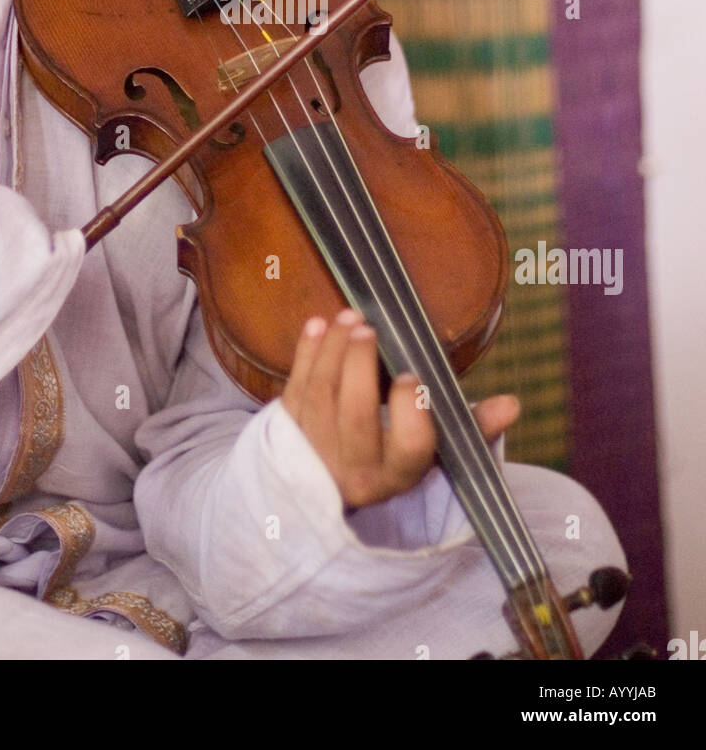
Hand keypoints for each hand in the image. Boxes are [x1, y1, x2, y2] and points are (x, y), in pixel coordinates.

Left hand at [281, 308, 519, 509]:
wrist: (330, 481)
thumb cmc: (394, 451)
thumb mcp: (435, 445)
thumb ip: (472, 425)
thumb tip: (512, 405)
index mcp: (398, 474)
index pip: (411, 447)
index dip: (411, 408)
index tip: (412, 374)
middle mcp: (355, 471)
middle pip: (354, 416)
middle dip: (359, 366)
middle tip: (368, 328)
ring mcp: (315, 454)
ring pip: (320, 397)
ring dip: (331, 351)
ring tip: (349, 318)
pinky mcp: (287, 435)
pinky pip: (293, 390)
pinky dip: (304, 355)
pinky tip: (317, 326)